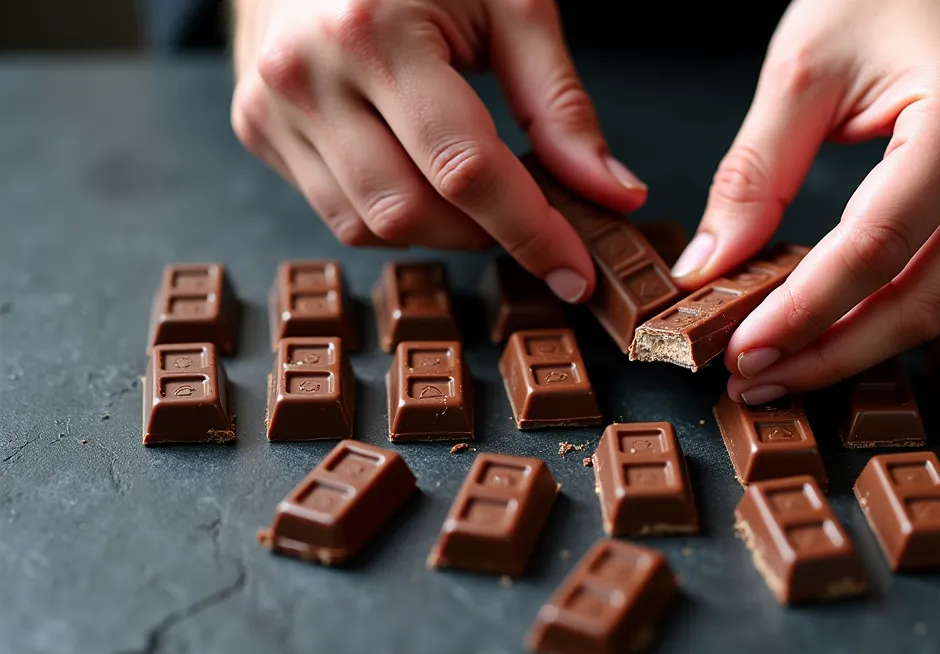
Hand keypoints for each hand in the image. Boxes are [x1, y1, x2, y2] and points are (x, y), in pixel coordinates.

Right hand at [230, 0, 648, 301]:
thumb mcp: (511, 4)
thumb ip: (560, 104)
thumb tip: (612, 194)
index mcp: (374, 30)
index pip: (465, 169)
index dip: (530, 231)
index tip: (576, 271)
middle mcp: (308, 74)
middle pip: (412, 211)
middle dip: (487, 234)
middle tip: (536, 217)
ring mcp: (271, 106)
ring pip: (370, 227)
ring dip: (442, 231)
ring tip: (481, 189)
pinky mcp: (257, 126)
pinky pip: (337, 212)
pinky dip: (394, 214)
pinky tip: (423, 172)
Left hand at [669, 0, 939, 402]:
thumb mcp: (805, 69)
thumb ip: (754, 174)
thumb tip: (707, 268)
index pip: (875, 251)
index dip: (804, 313)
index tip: (742, 350)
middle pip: (917, 302)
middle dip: (828, 354)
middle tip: (755, 379)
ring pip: (937, 305)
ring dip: (854, 343)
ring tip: (779, 362)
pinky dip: (883, 310)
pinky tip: (827, 324)